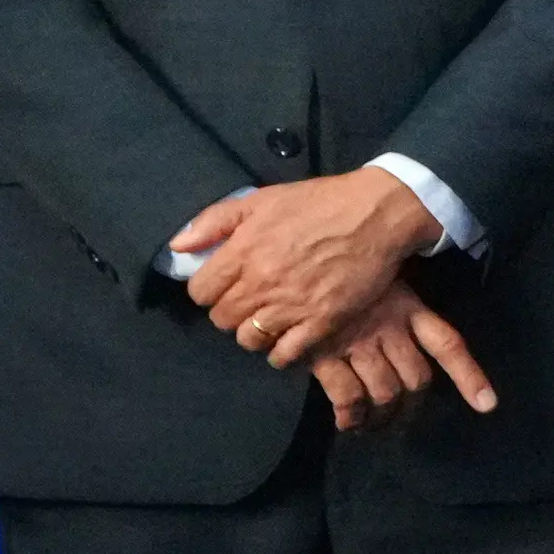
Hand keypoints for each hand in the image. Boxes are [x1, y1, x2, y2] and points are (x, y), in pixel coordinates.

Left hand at [176, 167, 440, 364]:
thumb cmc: (318, 202)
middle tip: (245, 302)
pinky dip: (280, 353)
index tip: (221, 285)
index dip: (207, 290)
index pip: (200, 291)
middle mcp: (262, 283)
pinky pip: (286, 354)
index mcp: (244, 251)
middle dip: (228, 311)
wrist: (375, 214)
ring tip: (266, 320)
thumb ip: (214, 221)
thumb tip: (178, 247)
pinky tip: (286, 340)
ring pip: (249, 339)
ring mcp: (292, 306)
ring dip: (252, 332)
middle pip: (222, 319)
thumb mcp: (262, 199)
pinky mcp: (322, 322)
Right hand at [302, 284, 496, 431]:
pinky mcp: (324, 355)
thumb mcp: (375, 275)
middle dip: (409, 407)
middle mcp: (387, 327)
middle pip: (416, 380)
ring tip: (372, 426)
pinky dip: (350, 417)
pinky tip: (347, 423)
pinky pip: (348, 397)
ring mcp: (356, 342)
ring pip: (385, 393)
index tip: (487, 405)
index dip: (469, 376)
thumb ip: (394, 300)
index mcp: (406, 306)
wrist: (284, 266)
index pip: (447, 344)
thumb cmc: (334, 271)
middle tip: (397, 419)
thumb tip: (409, 331)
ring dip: (380, 418)